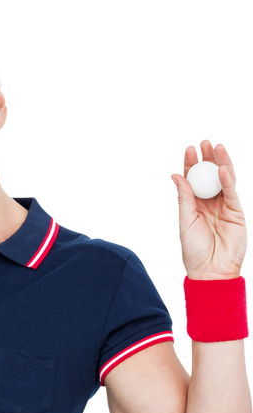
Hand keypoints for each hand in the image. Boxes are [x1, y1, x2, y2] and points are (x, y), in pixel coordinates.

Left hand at [168, 137, 248, 280]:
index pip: (191, 179)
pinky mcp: (238, 212)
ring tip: (217, 144)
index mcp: (192, 203)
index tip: (188, 147)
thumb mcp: (184, 221)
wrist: (211, 271)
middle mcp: (209, 202)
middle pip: (208, 175)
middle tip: (202, 140)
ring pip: (224, 179)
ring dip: (220, 161)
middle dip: (206, 157)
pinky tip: (223, 168)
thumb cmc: (193, 250)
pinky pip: (233, 193)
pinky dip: (228, 180)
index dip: (190, 163)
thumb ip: (183, 198)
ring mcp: (224, 205)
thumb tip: (174, 174)